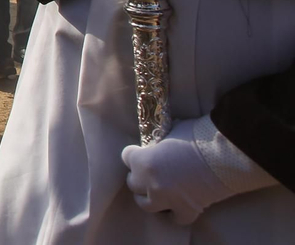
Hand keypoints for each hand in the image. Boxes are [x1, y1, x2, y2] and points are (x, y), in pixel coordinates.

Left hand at [123, 119, 242, 225]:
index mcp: (143, 160)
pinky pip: (176, 219)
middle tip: (151, 173)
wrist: (224, 156)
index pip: (126, 157)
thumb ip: (161, 140)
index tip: (141, 152)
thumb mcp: (171, 132)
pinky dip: (178, 213)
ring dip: (150, 198)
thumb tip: (162, 140)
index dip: (134, 154)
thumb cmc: (197, 137)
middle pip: (133, 183)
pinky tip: (181, 206)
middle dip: (140, 177)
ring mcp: (166, 199)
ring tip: (158, 192)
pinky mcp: (186, 211)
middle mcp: (150, 182)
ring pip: (146, 205)